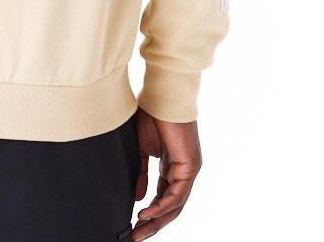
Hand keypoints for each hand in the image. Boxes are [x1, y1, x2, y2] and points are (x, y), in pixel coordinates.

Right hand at [131, 108, 201, 240]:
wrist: (160, 96)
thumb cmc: (150, 114)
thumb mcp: (141, 149)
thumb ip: (141, 173)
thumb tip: (139, 198)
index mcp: (171, 165)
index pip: (163, 197)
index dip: (149, 212)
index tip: (133, 224)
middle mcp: (182, 171)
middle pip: (170, 206)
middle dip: (152, 223)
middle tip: (136, 236)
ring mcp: (188, 169)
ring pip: (175, 205)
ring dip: (156, 220)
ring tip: (139, 230)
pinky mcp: (190, 166)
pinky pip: (177, 194)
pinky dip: (162, 206)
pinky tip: (147, 213)